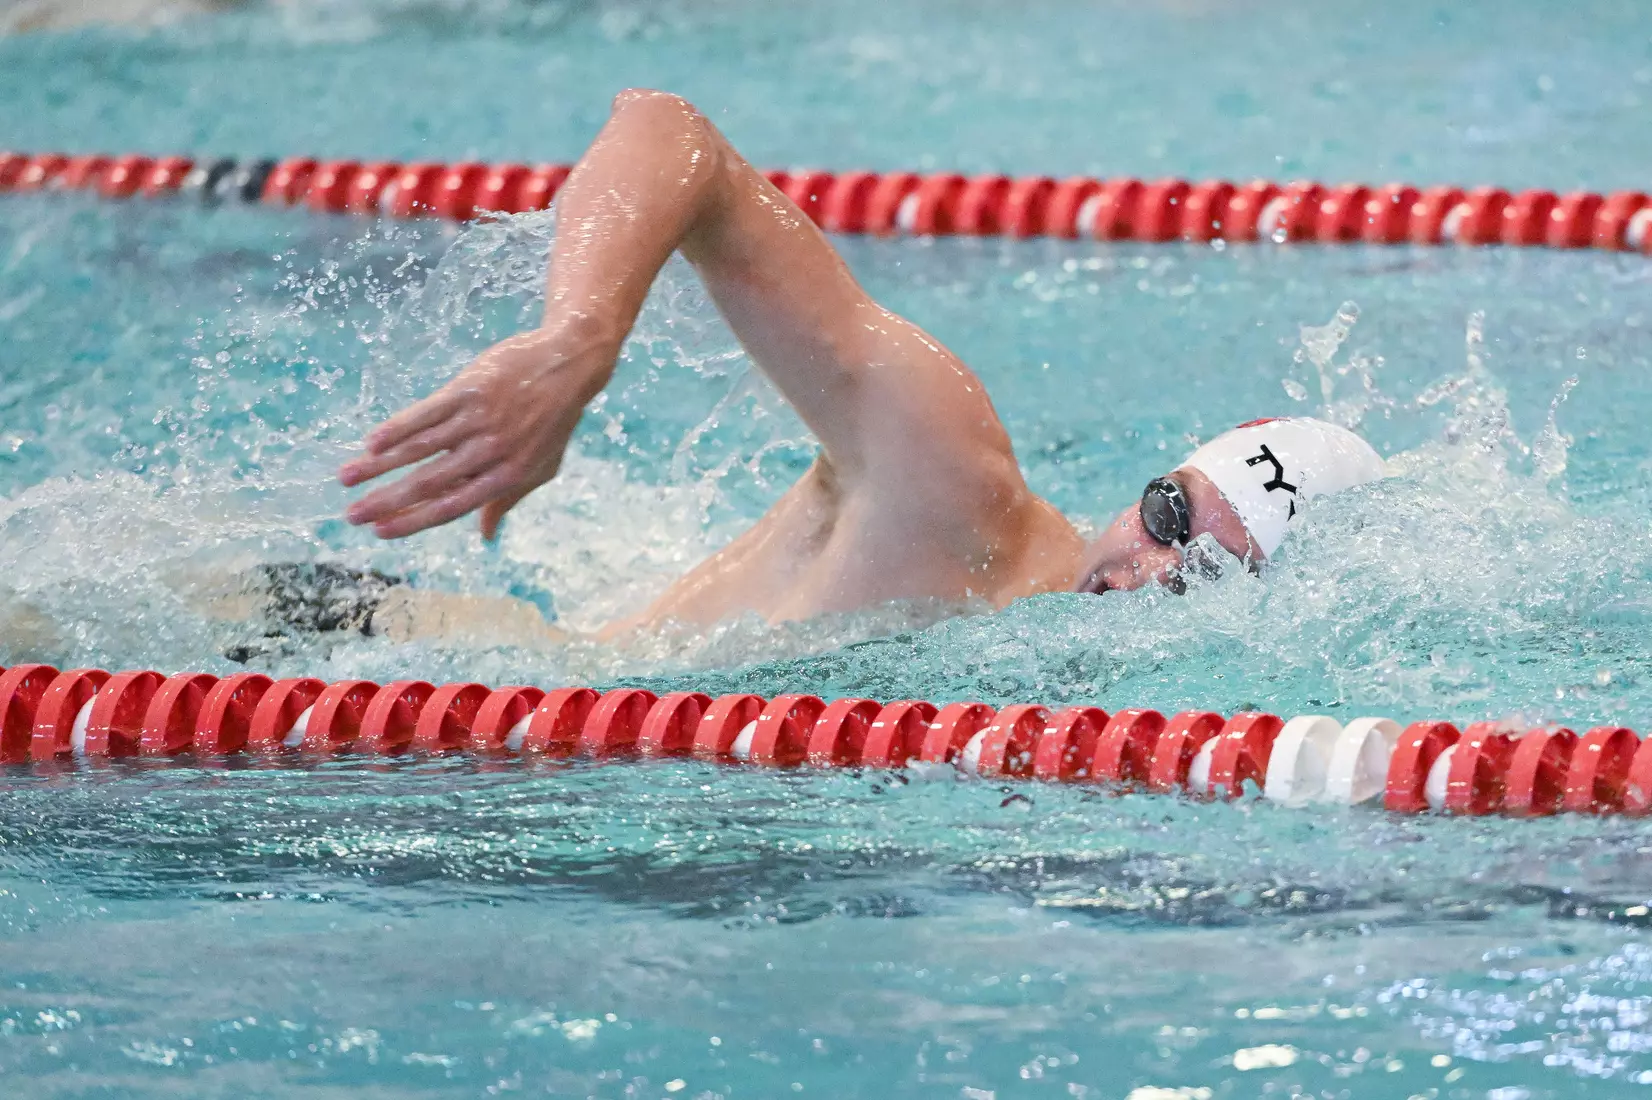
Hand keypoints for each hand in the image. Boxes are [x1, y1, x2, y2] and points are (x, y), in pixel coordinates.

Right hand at [339, 324, 615, 539]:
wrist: (567, 364)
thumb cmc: (552, 422)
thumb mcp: (541, 467)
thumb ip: (507, 501)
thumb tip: (486, 537)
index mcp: (508, 476)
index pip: (452, 506)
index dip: (414, 521)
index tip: (380, 532)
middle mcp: (492, 451)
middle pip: (429, 482)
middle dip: (386, 501)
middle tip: (352, 515)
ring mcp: (479, 419)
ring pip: (420, 448)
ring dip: (379, 465)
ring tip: (346, 478)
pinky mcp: (469, 388)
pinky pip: (426, 413)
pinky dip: (397, 428)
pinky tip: (371, 442)